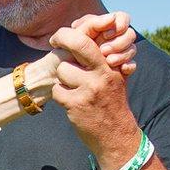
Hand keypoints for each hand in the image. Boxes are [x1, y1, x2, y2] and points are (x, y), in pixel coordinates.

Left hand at [47, 20, 138, 155]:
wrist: (116, 135)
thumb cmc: (112, 103)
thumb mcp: (115, 78)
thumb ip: (103, 59)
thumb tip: (84, 37)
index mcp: (110, 67)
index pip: (90, 40)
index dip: (72, 33)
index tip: (62, 35)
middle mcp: (101, 75)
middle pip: (77, 44)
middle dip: (62, 38)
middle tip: (54, 41)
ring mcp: (88, 89)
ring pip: (63, 69)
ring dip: (63, 78)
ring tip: (72, 86)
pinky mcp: (76, 104)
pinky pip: (57, 90)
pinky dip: (60, 94)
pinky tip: (69, 100)